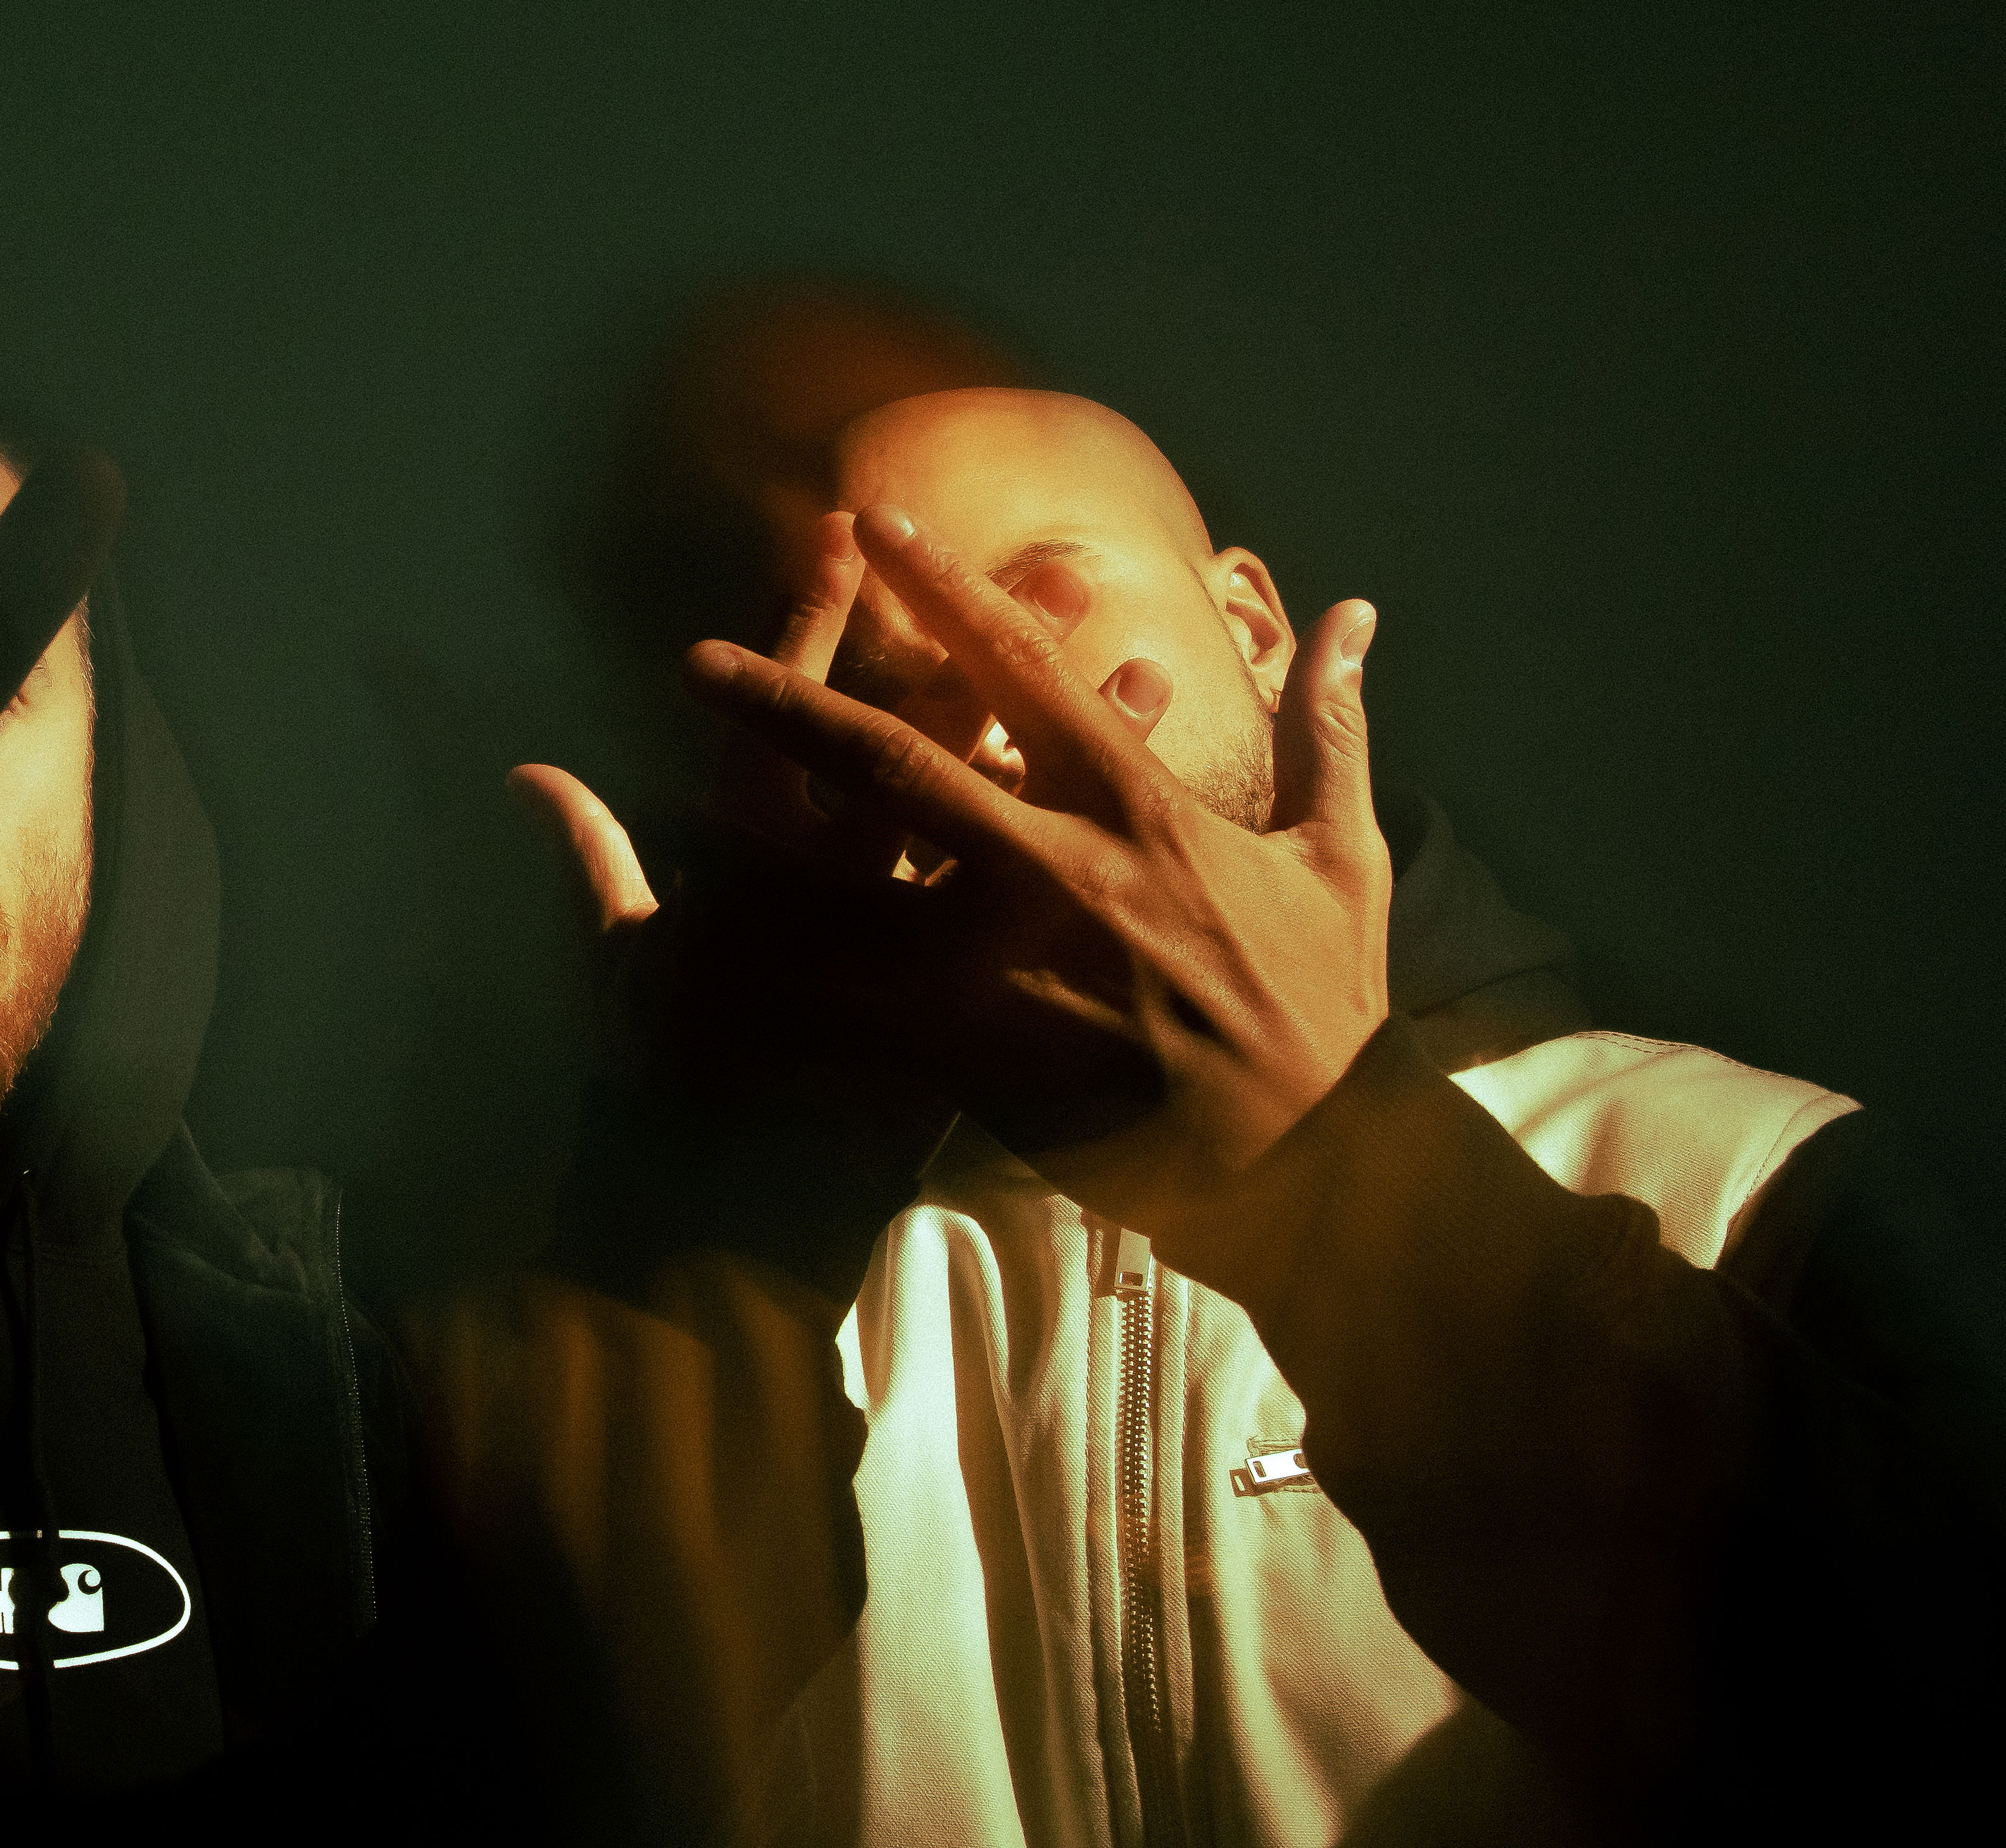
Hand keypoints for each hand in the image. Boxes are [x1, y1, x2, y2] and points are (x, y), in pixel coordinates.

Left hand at [676, 503, 1391, 1234]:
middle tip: (696, 659)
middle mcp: (1061, 875)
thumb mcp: (1345, 854)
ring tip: (650, 800)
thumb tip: (1355, 616)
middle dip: (786, 705)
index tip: (877, 529)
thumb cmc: (1328, 1004)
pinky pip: (844, 1009)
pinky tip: (688, 953)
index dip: (945, 592)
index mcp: (1141, 811)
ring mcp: (1007, 970)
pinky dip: (765, 978)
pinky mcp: (975, 1058)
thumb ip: (1332, 726)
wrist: (1320, 1160)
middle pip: (893, 766)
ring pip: (843, 892)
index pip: (1023, 672)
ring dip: (739, 845)